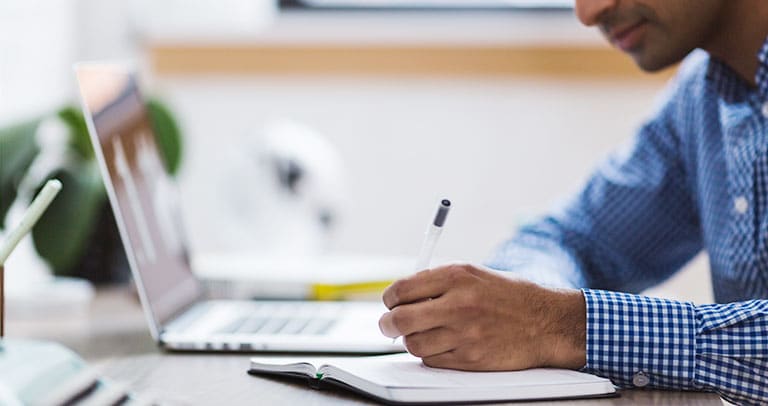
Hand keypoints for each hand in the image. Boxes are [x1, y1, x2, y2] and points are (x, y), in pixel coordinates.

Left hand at [379, 263, 585, 370]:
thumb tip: (401, 295)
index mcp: (456, 276)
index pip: (401, 290)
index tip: (391, 303)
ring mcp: (464, 333)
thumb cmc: (508, 296)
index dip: (390, 299)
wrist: (546, 322)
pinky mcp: (470, 359)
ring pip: (413, 344)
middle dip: (388, 324)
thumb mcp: (473, 274)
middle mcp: (458, 303)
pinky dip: (431, 354)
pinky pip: (432, 360)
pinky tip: (444, 344)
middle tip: (390, 325)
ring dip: (412, 340)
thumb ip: (437, 282)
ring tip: (423, 334)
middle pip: (399, 320)